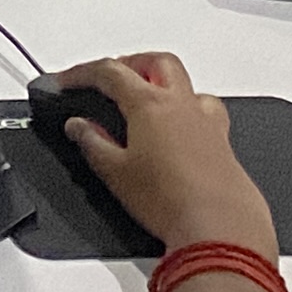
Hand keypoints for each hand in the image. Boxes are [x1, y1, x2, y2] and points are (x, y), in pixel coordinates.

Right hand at [50, 52, 274, 258]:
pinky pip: (206, 110)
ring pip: (186, 83)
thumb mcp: (116, 174)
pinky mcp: (224, 144)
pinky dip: (187, 110)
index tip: (67, 81)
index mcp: (150, 104)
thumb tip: (79, 127)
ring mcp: (208, 122)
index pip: (109, 71)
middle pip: (155, 61)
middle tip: (108, 79)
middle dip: (129, 63)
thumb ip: (93, 143)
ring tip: (147, 100)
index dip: (82, 72)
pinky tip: (180, 129)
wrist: (220, 230)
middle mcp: (182, 105)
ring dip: (163, 82)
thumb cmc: (172, 202)